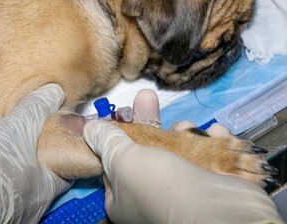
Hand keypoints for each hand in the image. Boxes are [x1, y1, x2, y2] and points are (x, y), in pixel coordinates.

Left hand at [83, 121, 281, 223]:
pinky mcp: (208, 181)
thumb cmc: (160, 185)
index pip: (113, 163)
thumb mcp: (123, 160)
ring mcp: (180, 188)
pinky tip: (214, 133)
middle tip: (147, 97)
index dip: (117, 138)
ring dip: (182, 131)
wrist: (217, 210)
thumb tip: (89, 128)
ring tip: (186, 126)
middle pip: (145, 149)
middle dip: (148, 121)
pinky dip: (209, 140)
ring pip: (176, 149)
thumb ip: (107, 141)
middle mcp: (149, 194)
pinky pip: (205, 154)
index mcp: (123, 196)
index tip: (122, 117)